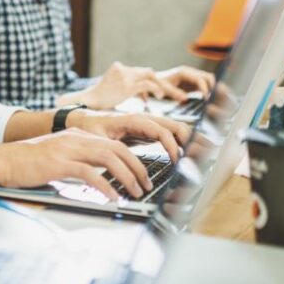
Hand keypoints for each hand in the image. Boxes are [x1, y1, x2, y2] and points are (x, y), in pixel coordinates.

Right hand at [0, 129, 156, 200]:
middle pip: (117, 149)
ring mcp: (67, 149)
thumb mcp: (58, 157)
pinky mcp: (59, 163)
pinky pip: (89, 173)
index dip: (133, 160)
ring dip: (127, 176)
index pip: (114, 144)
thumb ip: (78, 161)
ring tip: (134, 192)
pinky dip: (105, 186)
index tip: (142, 176)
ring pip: (108, 158)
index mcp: (77, 136)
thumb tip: (98, 178)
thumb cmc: (27, 163)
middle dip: (137, 168)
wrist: (2, 161)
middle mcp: (75, 138)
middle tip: (146, 185)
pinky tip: (112, 197)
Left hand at [69, 110, 191, 162]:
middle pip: (174, 125)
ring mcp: (147, 123)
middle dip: (190, 138)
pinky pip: (168, 133)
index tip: (177, 161)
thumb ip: (113, 150)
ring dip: (188, 139)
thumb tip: (124, 164)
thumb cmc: (89, 129)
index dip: (171, 146)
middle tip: (202, 155)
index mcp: (133, 120)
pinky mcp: (147, 129)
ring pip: (174, 127)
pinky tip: (186, 152)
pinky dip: (180, 140)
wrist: (81, 120)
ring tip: (201, 153)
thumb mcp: (99, 140)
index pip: (161, 131)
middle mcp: (143, 119)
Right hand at [83, 62, 172, 107]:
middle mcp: (123, 69)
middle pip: (149, 72)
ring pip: (151, 76)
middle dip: (166, 83)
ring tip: (177, 97)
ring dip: (166, 87)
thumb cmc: (100, 100)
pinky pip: (147, 85)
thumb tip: (144, 96)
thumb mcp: (115, 90)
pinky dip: (156, 90)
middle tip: (179, 95)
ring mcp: (124, 76)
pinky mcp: (126, 85)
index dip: (155, 82)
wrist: (86, 102)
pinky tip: (161, 97)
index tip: (164, 93)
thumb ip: (130, 89)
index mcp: (120, 69)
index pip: (142, 72)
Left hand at [157, 65, 214, 99]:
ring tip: (210, 102)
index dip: (205, 88)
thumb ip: (174, 92)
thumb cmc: (158, 84)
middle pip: (208, 77)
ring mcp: (192, 77)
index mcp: (183, 72)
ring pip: (208, 81)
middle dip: (212, 88)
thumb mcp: (164, 89)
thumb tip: (186, 98)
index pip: (200, 78)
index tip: (206, 99)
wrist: (154, 82)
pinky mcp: (193, 83)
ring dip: (211, 90)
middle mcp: (190, 72)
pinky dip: (207, 93)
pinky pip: (204, 86)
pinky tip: (205, 102)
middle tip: (212, 100)